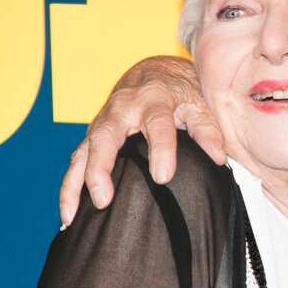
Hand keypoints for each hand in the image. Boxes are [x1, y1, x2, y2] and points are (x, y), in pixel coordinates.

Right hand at [58, 56, 223, 225]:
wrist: (154, 72)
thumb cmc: (178, 92)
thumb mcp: (198, 103)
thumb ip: (207, 129)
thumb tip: (218, 158)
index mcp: (154, 99)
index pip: (157, 124)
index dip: (160, 150)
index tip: (162, 177)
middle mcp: (122, 109)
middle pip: (105, 137)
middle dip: (100, 168)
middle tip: (103, 199)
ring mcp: (103, 122)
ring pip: (83, 151)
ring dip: (75, 183)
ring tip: (72, 215)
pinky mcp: (93, 135)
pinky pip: (77, 161)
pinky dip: (70, 187)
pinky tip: (68, 215)